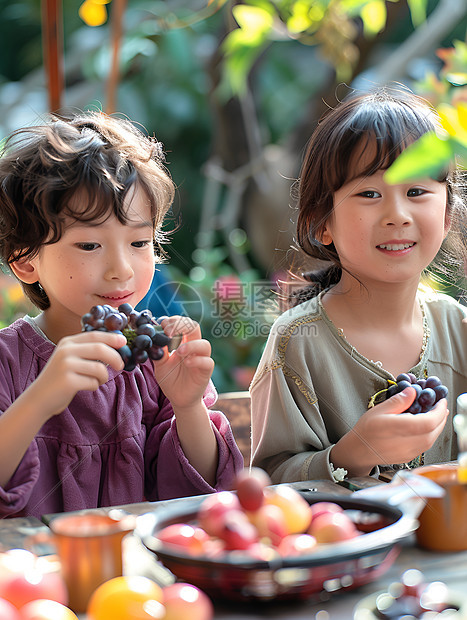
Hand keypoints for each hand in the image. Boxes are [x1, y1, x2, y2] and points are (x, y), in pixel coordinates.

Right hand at [28, 330, 125, 420]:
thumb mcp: (70, 358)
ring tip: (98, 381)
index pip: (94, 336)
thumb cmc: (61, 378)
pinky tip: (86, 387)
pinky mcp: (68, 381)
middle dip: (115, 357)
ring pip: (99, 368)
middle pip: (100, 349)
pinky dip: (94, 386)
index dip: (111, 337)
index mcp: (68, 343)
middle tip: (121, 366)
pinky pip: (93, 382)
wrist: (39, 399)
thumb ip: (88, 351)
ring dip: (104, 377)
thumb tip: (117, 346)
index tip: (124, 341)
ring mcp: (65, 365)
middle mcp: (66, 351)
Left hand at [152, 316, 213, 409]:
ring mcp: (201, 358)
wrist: (178, 398)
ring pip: (204, 344)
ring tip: (178, 351)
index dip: (174, 321)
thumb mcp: (160, 364)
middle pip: (195, 327)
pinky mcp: (205, 371)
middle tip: (168, 332)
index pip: (183, 323)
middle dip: (182, 326)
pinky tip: (186, 363)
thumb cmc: (170, 378)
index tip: (162, 325)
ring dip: (190, 345)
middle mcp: (194, 347)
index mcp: (183, 342)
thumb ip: (159, 352)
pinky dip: (197, 360)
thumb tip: (153, 338)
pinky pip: (207, 362)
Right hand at [331, 387, 448, 476]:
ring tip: (436, 414)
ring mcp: (409, 453)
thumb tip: (413, 391)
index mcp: (397, 428)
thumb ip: (398, 401)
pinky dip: (431, 434)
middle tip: (440, 406)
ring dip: (438, 426)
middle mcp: (405, 443)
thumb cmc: (366, 430)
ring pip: (432, 440)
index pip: (427, 422)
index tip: (441, 401)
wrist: (358, 451)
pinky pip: (426, 445)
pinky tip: (427, 426)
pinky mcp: (410, 457)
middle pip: (434, 432)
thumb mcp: (378, 410)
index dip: (439, 412)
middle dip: (441, 417)